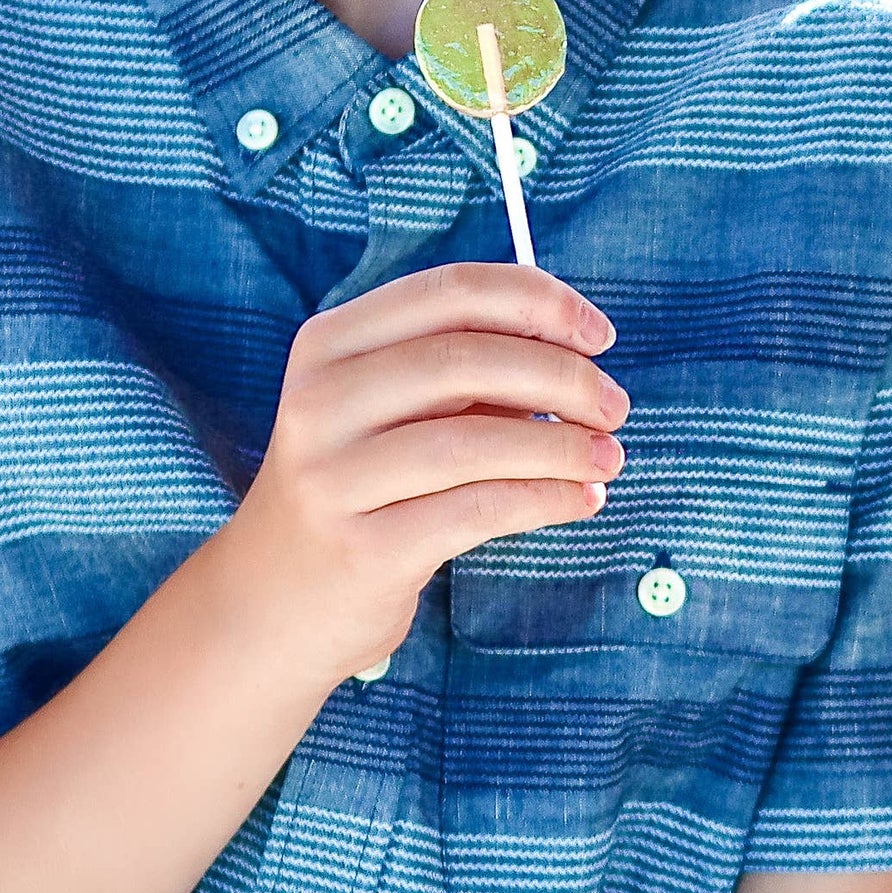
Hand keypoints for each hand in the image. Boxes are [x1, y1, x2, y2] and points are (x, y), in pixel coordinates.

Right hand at [207, 263, 627, 685]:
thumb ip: (470, 368)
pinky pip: (477, 510)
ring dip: (563, 446)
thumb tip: (580, 350)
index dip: (539, 302)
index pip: (451, 292)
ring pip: (475, 441)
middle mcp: (320, 401)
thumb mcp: (396, 408)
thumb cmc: (364, 484)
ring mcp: (332, 477)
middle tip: (616, 406)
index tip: (600, 335)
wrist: (275, 600)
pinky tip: (581, 500)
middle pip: (467, 360)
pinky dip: (545, 499)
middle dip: (564, 378)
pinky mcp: (362, 548)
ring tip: (609, 457)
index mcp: (331, 342)